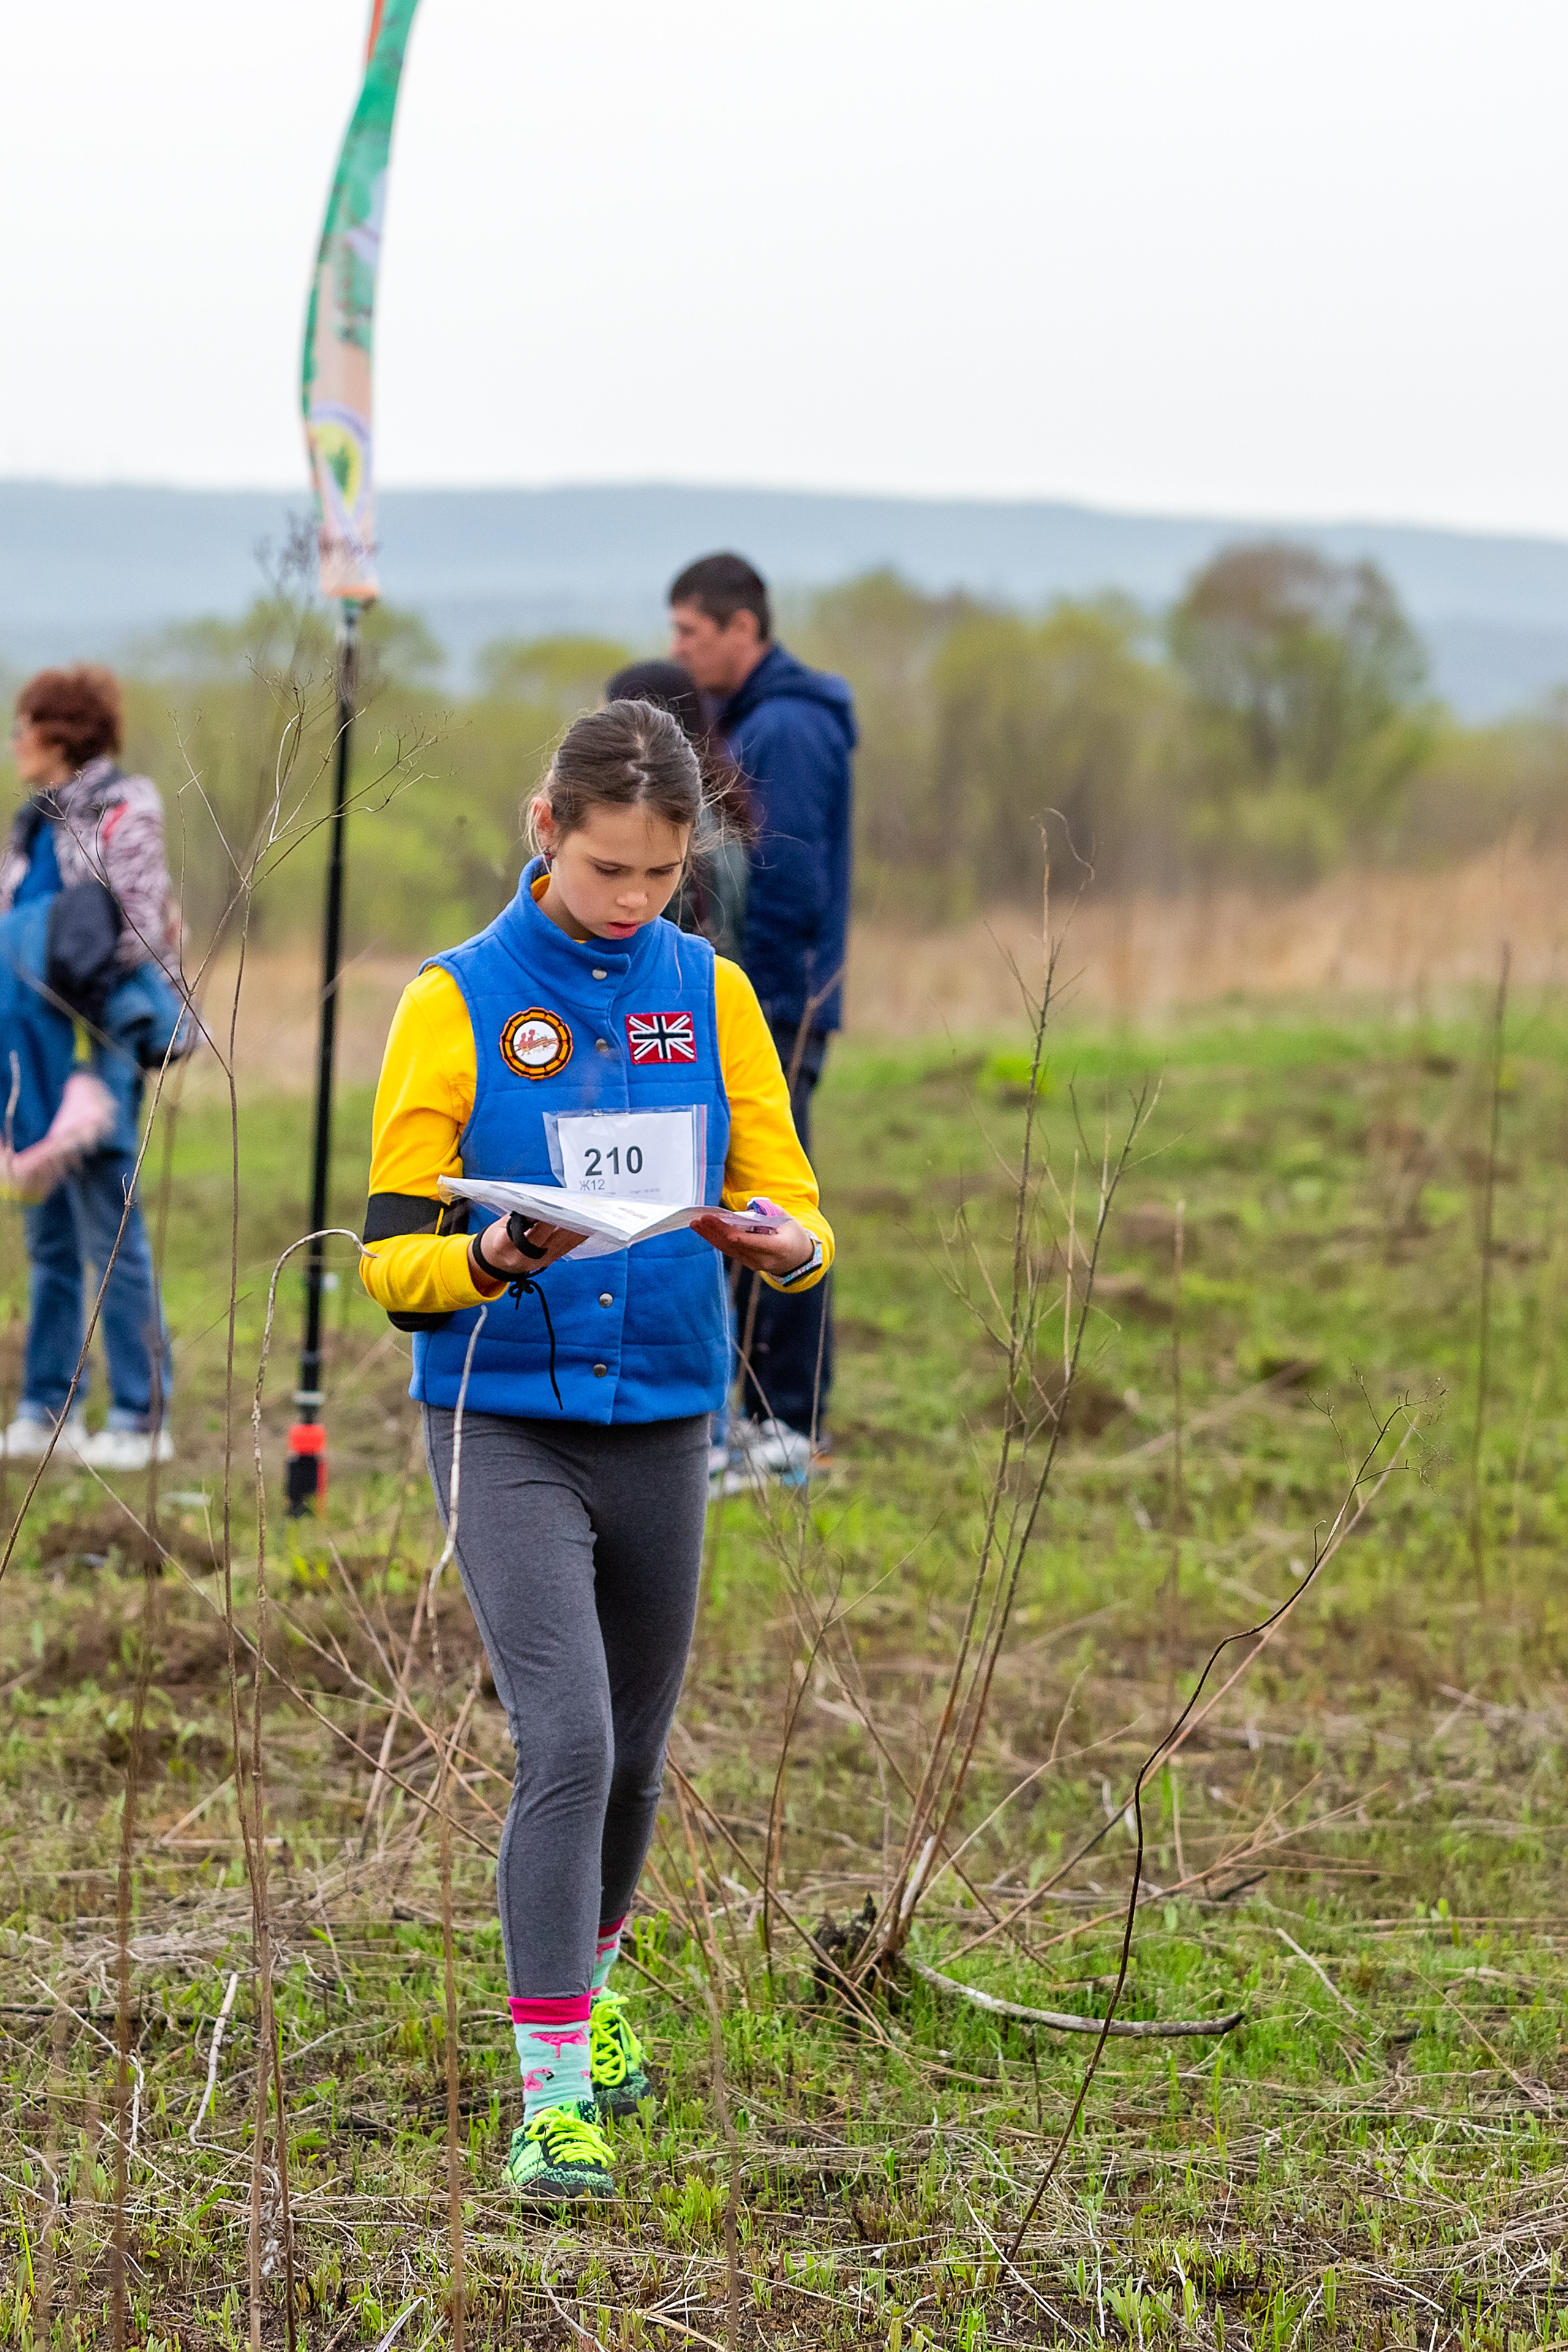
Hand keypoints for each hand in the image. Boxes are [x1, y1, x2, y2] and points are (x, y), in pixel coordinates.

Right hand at [469, 1215, 586, 1293]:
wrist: (497, 1263)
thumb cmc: (498, 1240)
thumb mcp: (500, 1225)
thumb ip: (518, 1216)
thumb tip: (539, 1204)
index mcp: (503, 1246)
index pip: (521, 1232)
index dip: (537, 1221)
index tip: (548, 1206)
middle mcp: (522, 1257)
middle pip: (546, 1238)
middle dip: (560, 1222)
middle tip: (573, 1208)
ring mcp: (538, 1261)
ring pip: (561, 1243)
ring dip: (574, 1228)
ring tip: (586, 1214)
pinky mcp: (549, 1261)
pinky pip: (567, 1247)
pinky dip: (577, 1236)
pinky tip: (588, 1226)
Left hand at [691, 1209, 816, 1279]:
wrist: (797, 1259)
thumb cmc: (793, 1235)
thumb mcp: (787, 1221)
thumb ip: (768, 1212)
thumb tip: (748, 1208)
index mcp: (778, 1247)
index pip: (755, 1242)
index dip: (738, 1237)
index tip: (724, 1229)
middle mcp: (764, 1259)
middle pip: (736, 1246)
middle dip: (717, 1232)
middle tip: (701, 1219)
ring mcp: (754, 1264)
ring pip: (729, 1250)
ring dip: (711, 1236)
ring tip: (696, 1224)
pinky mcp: (746, 1263)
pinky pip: (729, 1251)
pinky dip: (716, 1240)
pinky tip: (704, 1231)